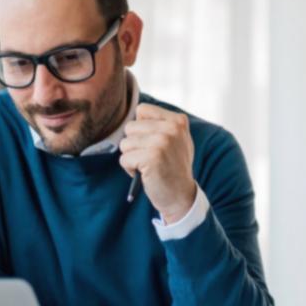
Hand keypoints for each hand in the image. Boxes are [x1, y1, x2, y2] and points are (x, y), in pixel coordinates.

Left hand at [119, 104, 197, 223]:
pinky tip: (144, 174)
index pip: (142, 110)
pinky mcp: (152, 158)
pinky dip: (129, 169)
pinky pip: (124, 159)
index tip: (153, 143)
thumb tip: (137, 112)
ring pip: (125, 143)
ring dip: (131, 157)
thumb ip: (161, 124)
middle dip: (134, 144)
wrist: (181, 196)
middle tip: (149, 157)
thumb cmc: (174, 167)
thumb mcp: (176, 140)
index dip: (141, 128)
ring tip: (147, 166)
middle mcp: (172, 129)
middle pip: (130, 127)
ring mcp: (162, 142)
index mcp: (178, 121)